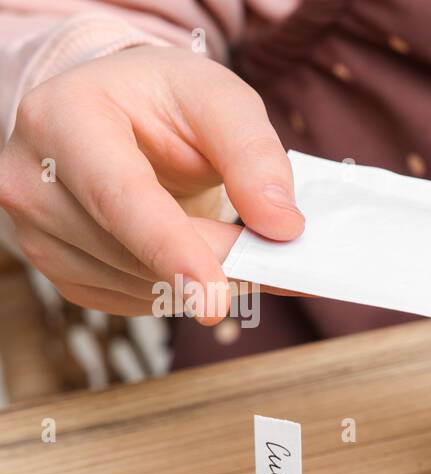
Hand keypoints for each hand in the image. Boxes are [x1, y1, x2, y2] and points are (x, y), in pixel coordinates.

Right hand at [0, 45, 303, 322]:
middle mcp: (31, 176)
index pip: (118, 198)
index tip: (214, 300)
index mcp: (63, 117)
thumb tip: (283, 225)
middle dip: (213, 266)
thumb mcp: (220, 100)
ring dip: (203, 281)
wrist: (125, 113)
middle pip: (130, 251)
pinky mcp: (60, 267)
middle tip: (281, 268)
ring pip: (135, 285)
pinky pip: (132, 300)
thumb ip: (255, 156)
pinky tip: (201, 261)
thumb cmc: (167, 100)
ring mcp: (36, 229)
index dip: (171, 250)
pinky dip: (180, 290)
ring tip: (245, 252)